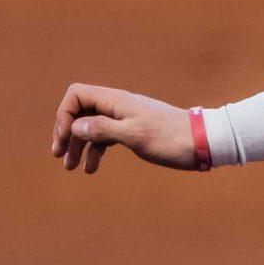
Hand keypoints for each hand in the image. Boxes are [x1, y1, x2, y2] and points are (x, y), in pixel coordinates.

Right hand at [49, 83, 197, 172]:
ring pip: (93, 127)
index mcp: (117, 101)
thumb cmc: (172, 139)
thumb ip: (104, 129)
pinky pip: (108, 137)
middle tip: (59, 155)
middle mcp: (119, 106)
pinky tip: (92, 169)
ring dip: (80, 145)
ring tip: (71, 167)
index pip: (77, 95)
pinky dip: (97, 151)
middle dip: (67, 132)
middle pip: (81, 112)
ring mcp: (127, 118)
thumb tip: (76, 126)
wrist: (205, 142)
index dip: (65, 114)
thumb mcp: (136, 136)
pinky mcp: (135, 131)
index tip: (65, 138)